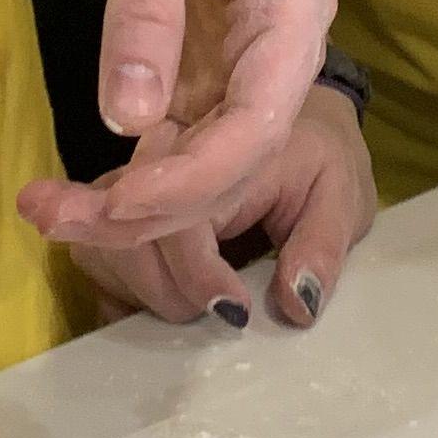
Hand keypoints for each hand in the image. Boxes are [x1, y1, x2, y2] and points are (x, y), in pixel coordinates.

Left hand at [10, 0, 334, 256]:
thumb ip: (144, 14)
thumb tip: (129, 120)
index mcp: (294, 11)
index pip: (261, 119)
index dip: (198, 175)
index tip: (121, 202)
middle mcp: (281, 54)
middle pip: (235, 158)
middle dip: (157, 204)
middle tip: (62, 222)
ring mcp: (243, 71)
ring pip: (204, 165)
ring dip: (135, 204)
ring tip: (49, 212)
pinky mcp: (203, 78)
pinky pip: (176, 146)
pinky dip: (128, 177)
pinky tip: (73, 194)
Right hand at [59, 82, 376, 330]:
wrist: (294, 125)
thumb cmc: (317, 160)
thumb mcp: (340, 194)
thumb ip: (322, 244)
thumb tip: (296, 303)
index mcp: (215, 145)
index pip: (178, 218)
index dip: (197, 276)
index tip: (235, 312)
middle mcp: (158, 158)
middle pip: (128, 242)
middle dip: (170, 294)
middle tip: (221, 313)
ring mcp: (128, 181)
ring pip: (101, 254)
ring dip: (145, 297)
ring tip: (196, 306)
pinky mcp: (116, 206)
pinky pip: (96, 261)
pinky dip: (123, 293)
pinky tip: (161, 301)